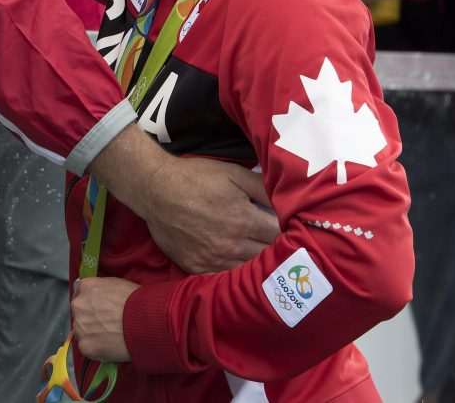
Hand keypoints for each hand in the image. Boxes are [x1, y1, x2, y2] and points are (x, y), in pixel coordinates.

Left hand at [71, 277, 136, 362]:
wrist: (143, 320)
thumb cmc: (134, 298)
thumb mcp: (117, 283)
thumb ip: (101, 288)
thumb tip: (98, 296)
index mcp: (85, 287)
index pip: (81, 293)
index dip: (92, 300)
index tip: (100, 306)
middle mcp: (78, 306)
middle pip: (79, 313)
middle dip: (89, 317)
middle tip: (106, 322)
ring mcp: (79, 327)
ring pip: (82, 331)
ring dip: (92, 333)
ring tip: (110, 335)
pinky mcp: (85, 346)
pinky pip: (88, 347)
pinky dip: (97, 347)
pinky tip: (110, 344)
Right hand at [89, 126, 277, 274]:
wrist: (157, 190)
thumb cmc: (197, 178)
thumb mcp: (234, 174)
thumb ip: (262, 187)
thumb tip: (286, 197)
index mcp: (244, 219)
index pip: (279, 235)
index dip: (290, 233)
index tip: (297, 233)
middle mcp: (231, 244)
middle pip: (267, 257)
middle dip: (279, 252)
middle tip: (289, 251)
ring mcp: (213, 260)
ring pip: (248, 274)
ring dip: (261, 269)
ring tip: (271, 265)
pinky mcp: (196, 268)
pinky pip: (224, 281)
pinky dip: (236, 279)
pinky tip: (244, 276)